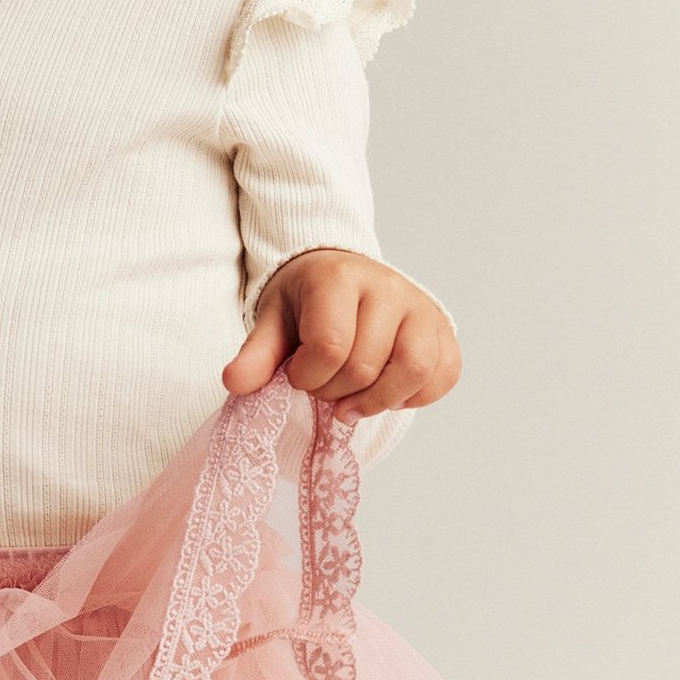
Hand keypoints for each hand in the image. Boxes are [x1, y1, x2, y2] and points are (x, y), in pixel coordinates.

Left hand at [221, 248, 460, 423]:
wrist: (342, 275)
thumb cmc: (306, 301)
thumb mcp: (274, 320)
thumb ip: (258, 353)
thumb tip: (235, 382)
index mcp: (338, 278)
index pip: (330, 346)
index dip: (308, 377)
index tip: (297, 376)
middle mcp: (387, 286)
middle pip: (366, 365)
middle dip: (335, 392)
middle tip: (322, 388)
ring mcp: (420, 306)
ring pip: (414, 369)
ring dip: (378, 401)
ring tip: (353, 404)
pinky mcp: (442, 327)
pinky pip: (444, 373)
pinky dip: (417, 396)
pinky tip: (387, 393)